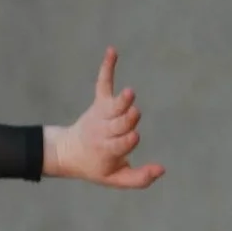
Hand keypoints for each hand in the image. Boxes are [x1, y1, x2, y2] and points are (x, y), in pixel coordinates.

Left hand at [44, 47, 163, 189]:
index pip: (121, 144)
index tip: (133, 136)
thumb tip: (163, 169)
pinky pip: (103, 83)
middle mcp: (104, 131)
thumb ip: (140, 178)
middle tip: (133, 113)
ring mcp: (101, 116)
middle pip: (118, 124)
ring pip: (113, 106)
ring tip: (128, 92)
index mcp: (108, 151)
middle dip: (126, 119)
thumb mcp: (117, 179)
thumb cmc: (97, 167)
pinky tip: (112, 51)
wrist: (68, 152)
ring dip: (121, 100)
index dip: (127, 140)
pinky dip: (107, 67)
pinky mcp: (99, 103)